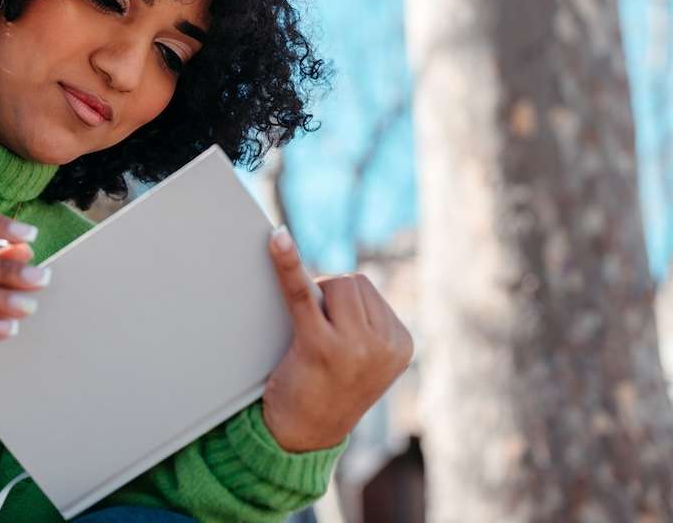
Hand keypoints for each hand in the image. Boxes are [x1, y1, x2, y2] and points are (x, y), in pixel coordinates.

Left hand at [261, 226, 413, 451]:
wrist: (301, 439)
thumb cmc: (325, 391)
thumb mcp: (363, 358)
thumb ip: (363, 321)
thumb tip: (333, 277)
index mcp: (400, 344)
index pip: (366, 289)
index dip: (339, 301)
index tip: (332, 331)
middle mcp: (384, 345)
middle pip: (349, 282)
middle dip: (327, 297)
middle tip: (317, 336)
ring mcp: (356, 347)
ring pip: (331, 284)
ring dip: (314, 299)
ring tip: (311, 339)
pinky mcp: (320, 347)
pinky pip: (301, 294)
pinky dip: (287, 264)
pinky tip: (277, 241)